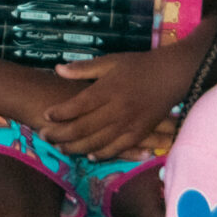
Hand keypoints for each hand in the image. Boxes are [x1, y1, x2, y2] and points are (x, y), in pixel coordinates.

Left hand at [40, 50, 187, 159]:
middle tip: (44, 136)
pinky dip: (102, 153)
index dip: (59, 113)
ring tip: (60, 148)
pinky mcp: (139, 133)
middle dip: (61, 133)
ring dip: (76, 147)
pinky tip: (89, 155)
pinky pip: (117, 148)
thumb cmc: (139, 66)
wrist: (172, 75)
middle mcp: (117, 109)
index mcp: (108, 89)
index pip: (78, 105)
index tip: (45, 114)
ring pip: (97, 142)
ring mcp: (129, 124)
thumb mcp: (112, 61)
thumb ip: (84, 68)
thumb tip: (58, 70)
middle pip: (83, 127)